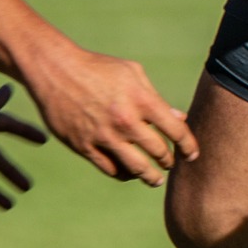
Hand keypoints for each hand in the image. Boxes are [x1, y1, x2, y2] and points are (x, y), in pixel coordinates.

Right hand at [19, 42, 198, 185]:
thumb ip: (156, 97)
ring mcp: (104, 136)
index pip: (176, 131)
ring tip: (155, 179)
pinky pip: (111, 170)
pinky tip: (129, 172)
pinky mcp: (85, 146)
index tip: (192, 154)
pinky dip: (124, 174)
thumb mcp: (131, 73)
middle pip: (158, 152)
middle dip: (169, 161)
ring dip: (150, 177)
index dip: (189, 146)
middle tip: (169, 163)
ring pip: (136, 168)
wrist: (55, 71)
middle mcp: (125, 121)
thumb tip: (179, 118)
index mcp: (141, 100)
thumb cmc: (98, 68)